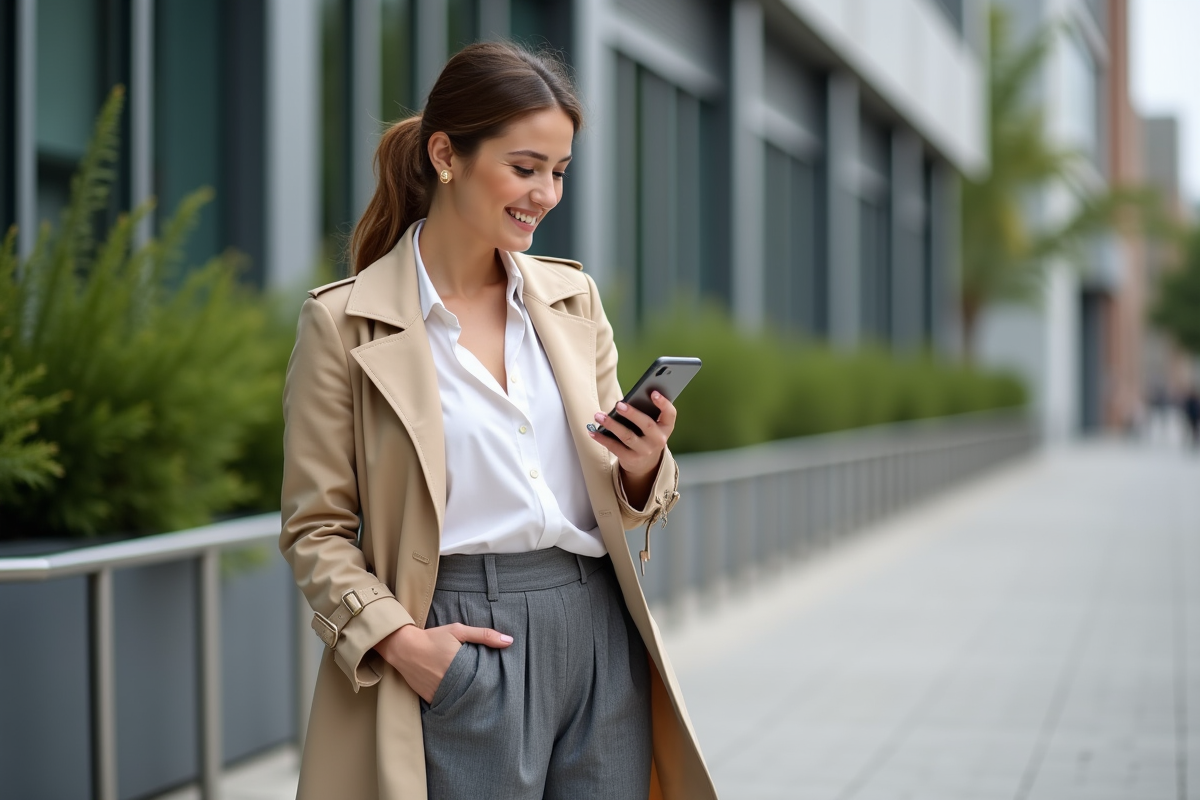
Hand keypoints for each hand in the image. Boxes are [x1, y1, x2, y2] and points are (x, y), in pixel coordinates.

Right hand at [375, 622, 512, 702]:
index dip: (493, 682)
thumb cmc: (433, 637)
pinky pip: (446, 704)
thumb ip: (484, 635)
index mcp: (460, 665)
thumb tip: (510, 641)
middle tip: (493, 693)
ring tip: (480, 698)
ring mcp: (439, 692)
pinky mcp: (430, 699)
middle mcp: (450, 681)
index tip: (500, 682)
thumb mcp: (458, 631)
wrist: (403, 647)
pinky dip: (454, 702)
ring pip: (461, 700)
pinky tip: (460, 699)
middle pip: (474, 692)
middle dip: (482, 692)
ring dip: (468, 698)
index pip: (484, 680)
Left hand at [587, 391, 676, 479]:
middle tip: (618, 404)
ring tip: (599, 416)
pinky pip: (615, 447)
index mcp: (666, 427)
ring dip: (612, 425)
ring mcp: (645, 451)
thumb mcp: (653, 426)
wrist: (645, 464)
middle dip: (632, 414)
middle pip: (647, 425)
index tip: (654, 392)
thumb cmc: (646, 436)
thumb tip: (625, 401)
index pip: (670, 414)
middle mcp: (658, 440)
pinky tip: (593, 431)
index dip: (663, 403)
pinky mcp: (631, 459)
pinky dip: (602, 438)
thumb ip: (646, 413)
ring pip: (627, 436)